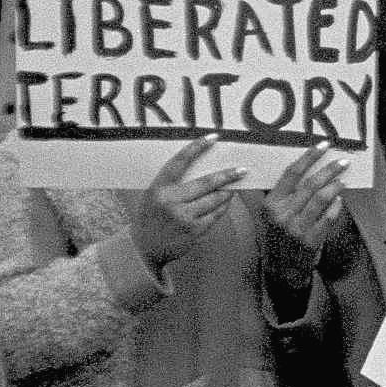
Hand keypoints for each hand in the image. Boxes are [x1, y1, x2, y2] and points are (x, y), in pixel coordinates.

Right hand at [129, 136, 243, 271]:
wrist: (143, 248)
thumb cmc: (151, 218)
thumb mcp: (154, 196)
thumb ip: (172, 184)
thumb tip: (201, 169)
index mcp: (159, 188)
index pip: (180, 162)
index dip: (196, 148)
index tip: (213, 138)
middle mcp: (172, 201)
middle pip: (207, 182)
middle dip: (227, 175)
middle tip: (242, 169)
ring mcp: (184, 216)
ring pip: (215, 199)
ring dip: (228, 192)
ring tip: (235, 186)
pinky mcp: (194, 230)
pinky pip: (215, 215)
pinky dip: (223, 207)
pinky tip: (226, 202)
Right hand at [259, 143, 350, 291]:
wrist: (281, 269)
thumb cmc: (276, 238)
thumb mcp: (269, 215)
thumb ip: (280, 195)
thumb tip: (301, 168)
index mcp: (270, 204)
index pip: (291, 174)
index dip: (308, 157)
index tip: (322, 145)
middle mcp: (282, 213)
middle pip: (310, 184)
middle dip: (330, 170)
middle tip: (343, 162)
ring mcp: (297, 227)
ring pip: (322, 199)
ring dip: (335, 186)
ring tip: (343, 181)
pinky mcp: (311, 239)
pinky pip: (329, 217)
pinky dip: (336, 207)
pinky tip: (339, 200)